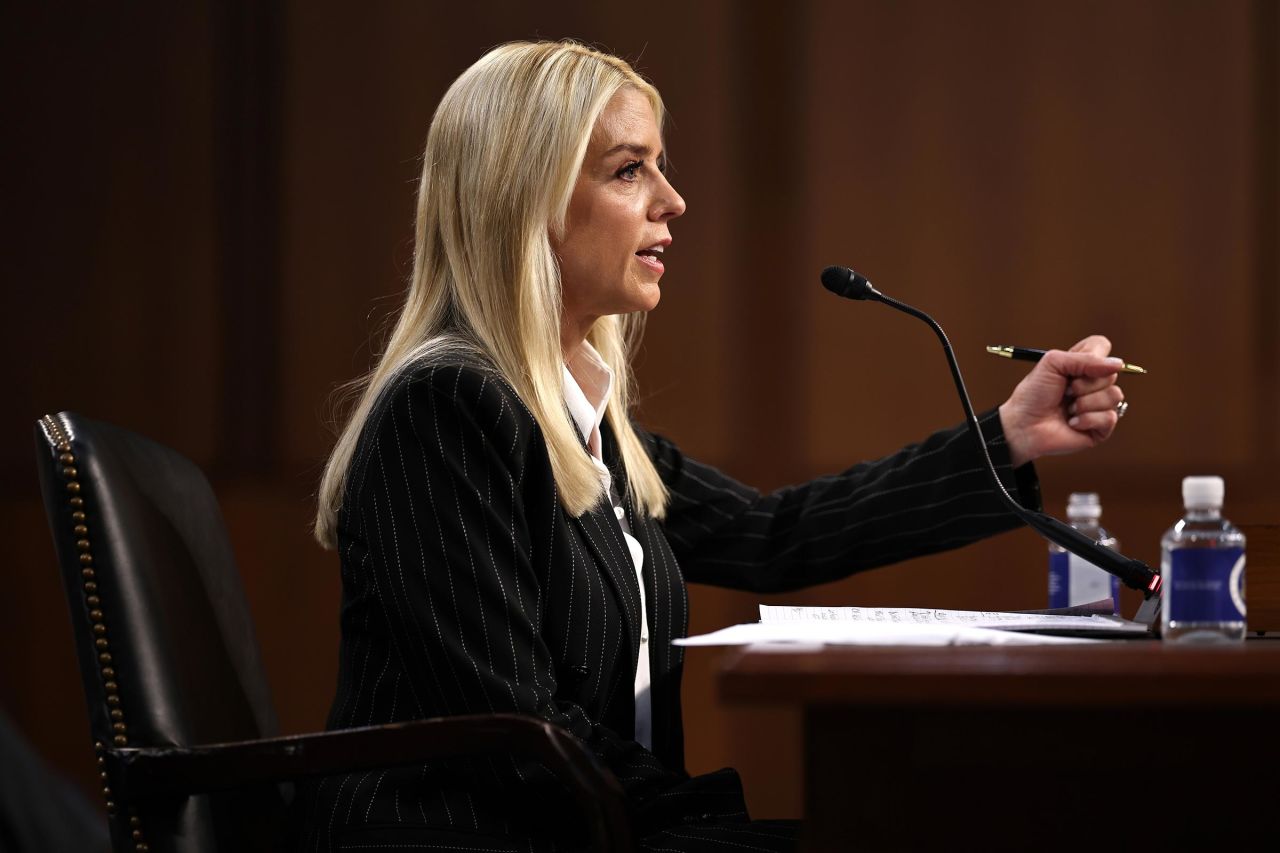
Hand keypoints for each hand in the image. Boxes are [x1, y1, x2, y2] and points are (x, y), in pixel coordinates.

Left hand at [997, 335, 1125, 467]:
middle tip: (1065, 391)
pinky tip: (1072, 422)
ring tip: (1068, 408)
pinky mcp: (1101, 427)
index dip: (1093, 355)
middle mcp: (1094, 383)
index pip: (1102, 346)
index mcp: (1082, 365)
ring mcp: (1100, 405)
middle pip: (1112, 374)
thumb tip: (1118, 364)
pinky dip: (1086, 419)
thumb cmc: (1033, 395)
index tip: (1074, 367)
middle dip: (1083, 384)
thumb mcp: (1052, 364)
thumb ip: (1085, 358)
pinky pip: (1110, 417)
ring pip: (1114, 395)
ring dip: (1084, 403)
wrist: (1022, 426)